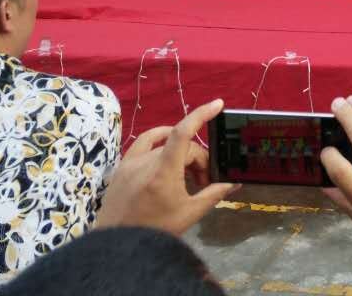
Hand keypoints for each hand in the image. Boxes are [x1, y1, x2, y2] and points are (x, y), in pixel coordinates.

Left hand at [97, 98, 235, 234]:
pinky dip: (158, 140)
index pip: (183, 132)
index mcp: (163, 172)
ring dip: (181, 156)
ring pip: (165, 147)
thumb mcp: (189, 214)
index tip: (217, 105)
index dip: (202, 114)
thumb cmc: (155, 231)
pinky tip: (166, 147)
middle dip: (198, 160)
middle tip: (204, 182)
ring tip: (186, 177)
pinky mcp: (122, 168)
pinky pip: (142, 143)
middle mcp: (146, 162)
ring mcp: (131, 163)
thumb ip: (213, 194)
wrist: (118, 247)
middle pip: (181, 146)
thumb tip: (233, 183)